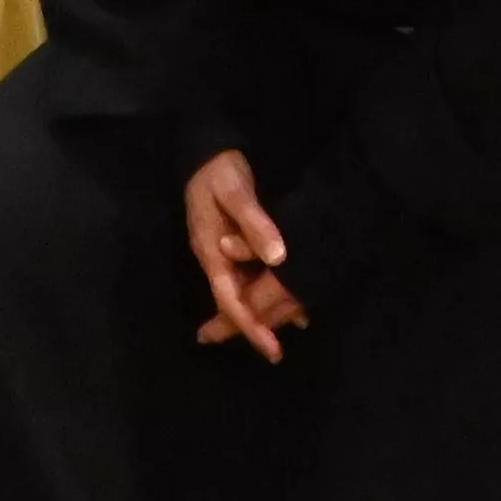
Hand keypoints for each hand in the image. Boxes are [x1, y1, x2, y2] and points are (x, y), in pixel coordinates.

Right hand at [183, 150, 308, 362]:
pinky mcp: (234, 243)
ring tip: (293, 323)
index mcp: (211, 250)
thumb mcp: (234, 190)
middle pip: (234, 302)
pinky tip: (288, 293)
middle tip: (277, 352)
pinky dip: (268, 288)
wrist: (206, 148)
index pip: (229, 298)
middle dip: (255, 326)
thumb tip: (277, 258)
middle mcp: (216, 257)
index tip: (271, 349)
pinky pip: (250, 274)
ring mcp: (224, 251)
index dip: (250, 326)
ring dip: (264, 309)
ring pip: (243, 290)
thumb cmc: (219, 169)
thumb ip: (254, 222)